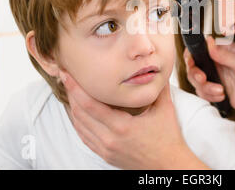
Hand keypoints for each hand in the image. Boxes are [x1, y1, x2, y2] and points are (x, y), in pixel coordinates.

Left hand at [60, 72, 206, 168]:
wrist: (169, 165)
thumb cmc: (168, 138)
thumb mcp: (165, 109)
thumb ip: (158, 87)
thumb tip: (156, 68)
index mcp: (122, 126)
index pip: (90, 105)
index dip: (76, 88)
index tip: (68, 74)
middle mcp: (109, 139)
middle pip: (80, 113)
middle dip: (71, 93)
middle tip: (66, 77)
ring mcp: (106, 148)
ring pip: (79, 126)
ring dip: (73, 107)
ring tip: (71, 91)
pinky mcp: (105, 154)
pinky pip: (84, 137)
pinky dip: (78, 122)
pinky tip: (78, 111)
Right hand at [184, 36, 234, 118]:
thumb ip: (224, 55)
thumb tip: (209, 41)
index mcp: (223, 51)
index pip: (200, 48)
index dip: (191, 54)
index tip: (192, 61)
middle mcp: (217, 63)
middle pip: (193, 65)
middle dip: (195, 73)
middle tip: (203, 79)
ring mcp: (216, 77)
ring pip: (196, 81)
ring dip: (205, 87)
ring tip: (220, 90)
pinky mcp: (216, 91)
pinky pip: (203, 93)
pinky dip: (209, 96)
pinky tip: (222, 96)